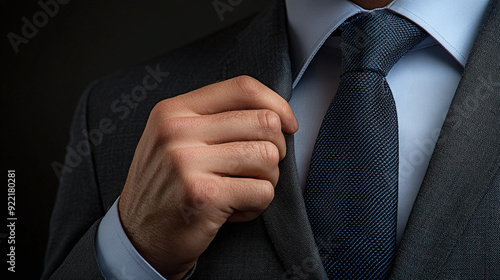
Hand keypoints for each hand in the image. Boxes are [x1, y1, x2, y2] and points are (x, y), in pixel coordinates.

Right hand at [118, 76, 297, 278]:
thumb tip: (275, 113)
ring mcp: (187, 163)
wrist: (138, 240)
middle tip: (257, 169)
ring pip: (268, 157)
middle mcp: (177, 131)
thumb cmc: (166, 188)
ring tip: (243, 191)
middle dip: (275, 150)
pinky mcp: (204, 196)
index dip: (276, 104)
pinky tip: (235, 210)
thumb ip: (214, 119)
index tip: (289, 125)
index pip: (242, 88)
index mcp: (174, 111)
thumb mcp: (175, 141)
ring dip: (267, 180)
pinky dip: (258, 205)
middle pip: (264, 122)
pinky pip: (263, 191)